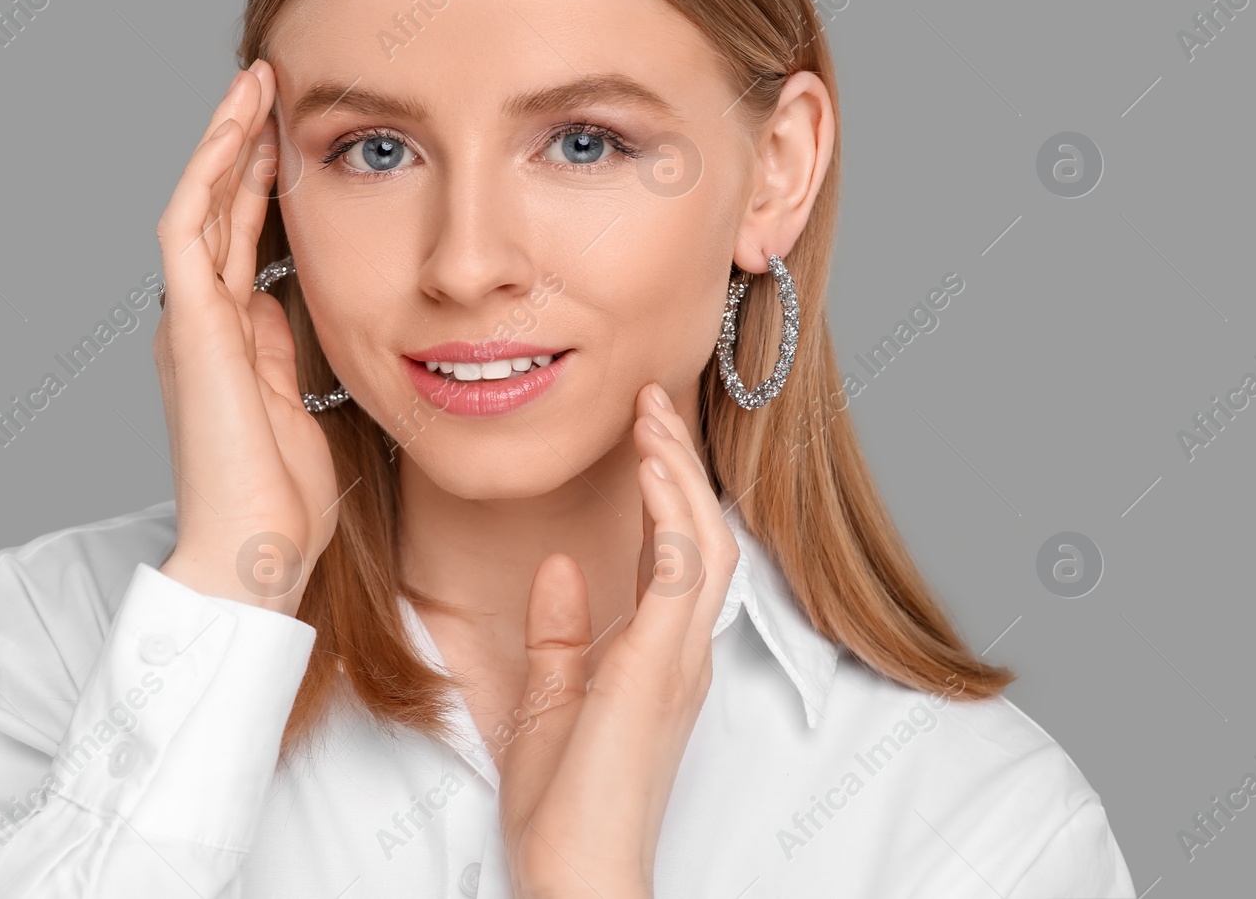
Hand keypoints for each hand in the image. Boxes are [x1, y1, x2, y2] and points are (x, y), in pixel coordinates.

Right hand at [153, 59, 339, 615]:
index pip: (244, 241)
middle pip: (220, 211)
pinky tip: (236, 126)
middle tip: (272, 83)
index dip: (263, 185)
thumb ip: (291, 351)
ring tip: (255, 81)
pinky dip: (209, 172)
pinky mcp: (188, 324)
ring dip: (226, 140)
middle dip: (245, 146)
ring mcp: (190, 320)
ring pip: (200, 204)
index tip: (295, 137)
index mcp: (230, 339)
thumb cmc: (284, 499)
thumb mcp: (304, 405)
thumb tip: (295, 303)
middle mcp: (202, 321)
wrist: (256, 553)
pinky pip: (189, 227)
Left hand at [498, 382, 740, 898]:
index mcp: (663, 656)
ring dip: (678, 474)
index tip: (640, 433)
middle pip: (703, 532)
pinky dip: (669, 516)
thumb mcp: (553, 698)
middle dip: (679, 465)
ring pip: (702, 541)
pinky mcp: (658, 667)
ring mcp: (678, 658)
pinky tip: (648, 470)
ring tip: (652, 417)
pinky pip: (677, 574)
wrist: (577, 873)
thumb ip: (561, 634)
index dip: (666, 488)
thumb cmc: (567, 804)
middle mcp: (684, 651)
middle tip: (652, 404)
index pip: (678, 552)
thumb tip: (557, 569)